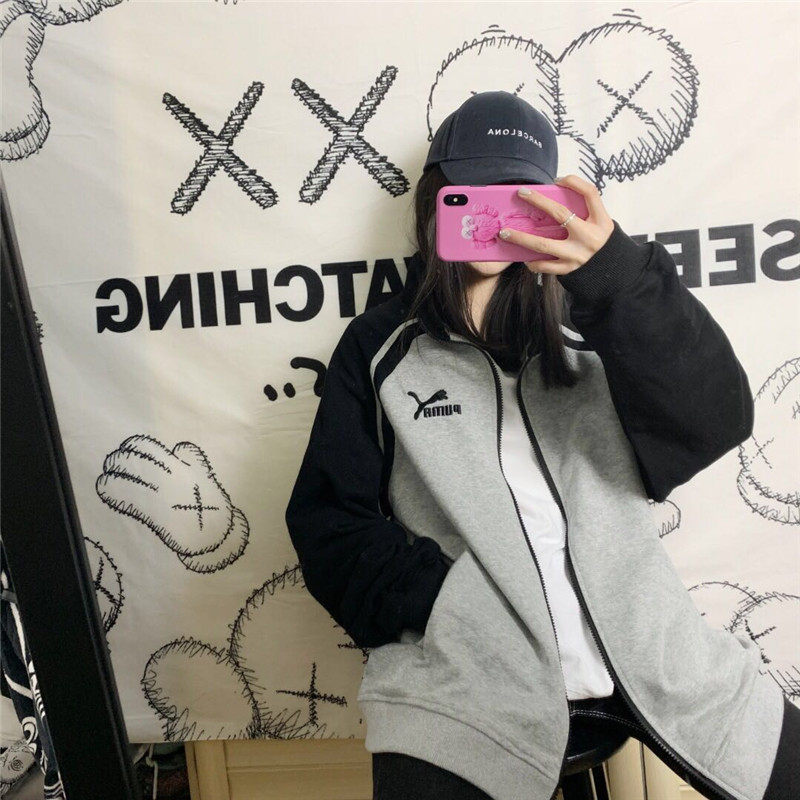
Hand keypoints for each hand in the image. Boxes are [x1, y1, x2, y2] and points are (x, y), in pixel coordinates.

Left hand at [497, 175, 614, 274]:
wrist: (609, 269)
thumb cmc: (597, 239)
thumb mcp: (598, 221)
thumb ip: (582, 209)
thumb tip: (553, 192)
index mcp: (601, 221)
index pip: (590, 193)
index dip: (574, 182)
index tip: (556, 179)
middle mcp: (590, 237)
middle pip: (560, 214)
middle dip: (539, 202)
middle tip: (521, 194)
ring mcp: (578, 255)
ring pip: (544, 244)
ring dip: (521, 238)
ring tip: (505, 233)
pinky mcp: (569, 269)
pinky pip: (545, 265)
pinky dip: (532, 261)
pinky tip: (523, 257)